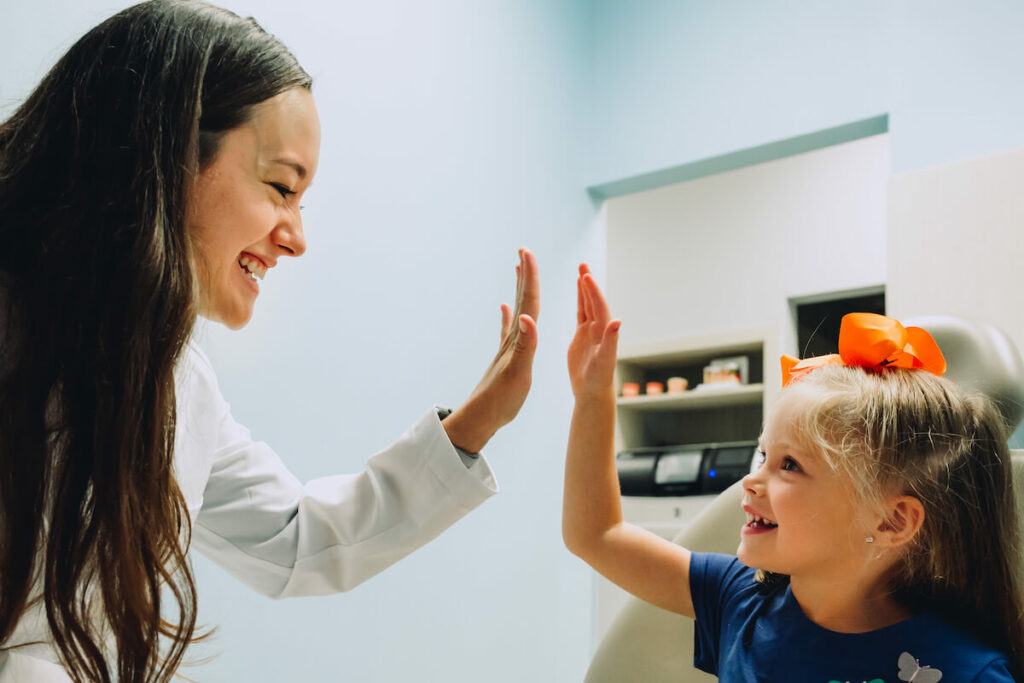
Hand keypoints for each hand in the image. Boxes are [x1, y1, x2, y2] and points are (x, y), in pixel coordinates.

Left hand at [442, 248, 538, 452]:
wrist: (481, 418)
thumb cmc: (501, 399)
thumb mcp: (518, 373)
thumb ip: (526, 345)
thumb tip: (529, 317)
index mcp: (519, 339)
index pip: (528, 301)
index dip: (530, 276)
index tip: (528, 251)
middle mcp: (512, 338)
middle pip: (521, 299)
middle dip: (525, 275)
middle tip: (524, 250)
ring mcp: (508, 346)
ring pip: (517, 309)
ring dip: (520, 289)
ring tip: (519, 269)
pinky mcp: (506, 358)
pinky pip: (509, 330)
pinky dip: (508, 316)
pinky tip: (503, 308)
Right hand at [567, 264, 619, 398]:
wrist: (592, 391)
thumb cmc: (599, 379)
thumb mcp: (605, 361)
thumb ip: (611, 341)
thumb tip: (618, 321)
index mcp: (604, 332)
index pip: (598, 307)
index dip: (593, 291)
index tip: (586, 275)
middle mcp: (599, 328)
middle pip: (594, 301)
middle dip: (589, 283)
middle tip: (582, 264)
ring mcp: (591, 331)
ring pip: (588, 304)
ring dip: (585, 288)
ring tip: (581, 270)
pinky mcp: (582, 336)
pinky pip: (581, 313)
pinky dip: (580, 300)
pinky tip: (578, 290)